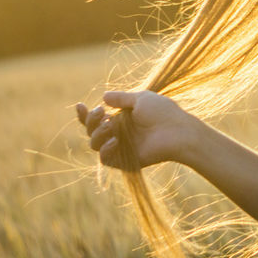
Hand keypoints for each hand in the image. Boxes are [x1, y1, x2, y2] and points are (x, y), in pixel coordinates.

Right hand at [76, 89, 202, 168]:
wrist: (177, 131)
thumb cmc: (163, 112)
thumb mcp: (141, 99)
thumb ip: (122, 98)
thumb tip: (104, 96)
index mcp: (122, 119)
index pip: (97, 119)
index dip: (85, 114)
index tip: (80, 105)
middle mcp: (118, 133)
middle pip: (91, 131)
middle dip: (90, 121)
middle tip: (102, 113)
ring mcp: (121, 147)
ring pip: (94, 144)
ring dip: (97, 133)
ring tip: (110, 125)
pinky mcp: (124, 161)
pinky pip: (105, 159)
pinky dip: (105, 149)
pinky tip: (114, 140)